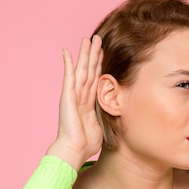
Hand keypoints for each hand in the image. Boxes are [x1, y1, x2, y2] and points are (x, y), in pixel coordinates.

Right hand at [46, 35, 103, 169]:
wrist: (74, 149)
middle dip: (94, 54)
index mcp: (89, 102)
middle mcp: (80, 96)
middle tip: (97, 38)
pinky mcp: (67, 96)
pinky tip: (66, 51)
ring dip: (85, 54)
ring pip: (81, 69)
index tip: (105, 53)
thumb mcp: (103, 126)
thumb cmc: (86, 144)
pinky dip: (67, 63)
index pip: (96, 79)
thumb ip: (108, 117)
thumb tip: (122, 117)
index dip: (100, 65)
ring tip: (88, 39)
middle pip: (89, 70)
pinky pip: (68, 76)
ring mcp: (73, 95)